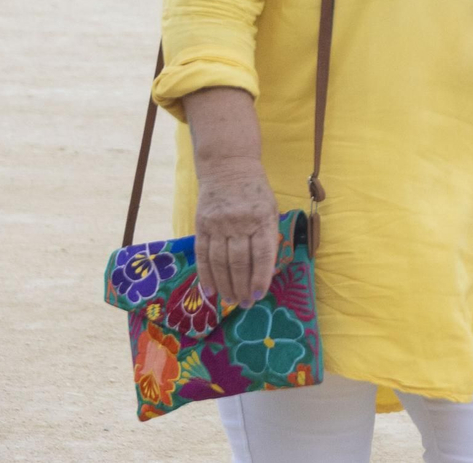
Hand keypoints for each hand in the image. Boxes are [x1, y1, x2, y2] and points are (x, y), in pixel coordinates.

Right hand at [193, 157, 279, 309]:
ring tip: (230, 301)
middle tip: (245, 304)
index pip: (263, 254)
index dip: (261, 277)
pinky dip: (206, 274)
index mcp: (262, 218)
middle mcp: (240, 222)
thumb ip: (268, 236)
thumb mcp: (270, 209)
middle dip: (243, 287)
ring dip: (225, 285)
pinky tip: (210, 290)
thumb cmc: (255, 192)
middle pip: (240, 262)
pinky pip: (202, 254)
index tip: (260, 295)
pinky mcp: (202, 225)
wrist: (228, 167)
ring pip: (220, 262)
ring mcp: (218, 224)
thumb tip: (265, 270)